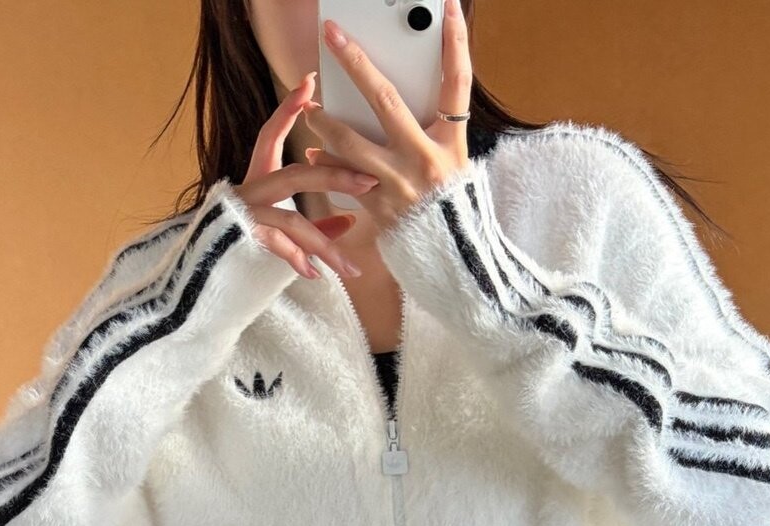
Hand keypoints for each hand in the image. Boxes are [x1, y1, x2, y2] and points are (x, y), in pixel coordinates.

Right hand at [232, 70, 381, 281]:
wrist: (202, 264)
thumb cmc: (245, 238)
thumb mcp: (283, 228)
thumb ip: (315, 226)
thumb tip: (350, 221)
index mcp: (258, 176)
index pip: (271, 134)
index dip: (287, 109)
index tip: (308, 83)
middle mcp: (251, 189)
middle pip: (296, 175)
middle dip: (335, 177)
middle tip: (370, 181)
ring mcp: (245, 212)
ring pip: (292, 221)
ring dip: (325, 246)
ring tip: (351, 268)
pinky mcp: (241, 236)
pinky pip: (276, 246)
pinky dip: (297, 260)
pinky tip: (315, 274)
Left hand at [301, 0, 472, 234]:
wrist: (451, 257)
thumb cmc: (450, 205)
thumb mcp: (454, 161)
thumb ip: (432, 129)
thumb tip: (400, 94)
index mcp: (451, 142)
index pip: (457, 82)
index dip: (456, 43)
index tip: (449, 9)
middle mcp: (425, 159)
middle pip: (386, 100)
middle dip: (355, 64)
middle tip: (333, 37)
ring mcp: (399, 184)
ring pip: (351, 143)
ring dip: (325, 123)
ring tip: (312, 112)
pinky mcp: (379, 207)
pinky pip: (345, 181)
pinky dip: (327, 167)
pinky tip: (314, 157)